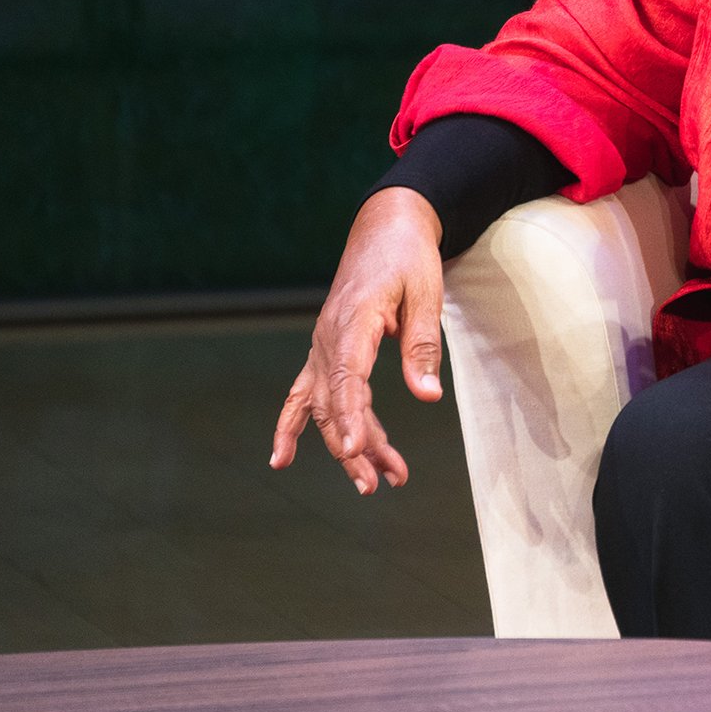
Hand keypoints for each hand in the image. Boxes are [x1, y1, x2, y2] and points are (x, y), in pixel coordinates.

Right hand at [269, 186, 446, 493]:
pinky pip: (303, 392)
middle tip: (376, 484)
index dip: (349, 417)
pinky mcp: (326, 349)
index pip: (347, 378)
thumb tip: (428, 397)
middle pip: (332, 402)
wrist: (385, 227)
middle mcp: (329, 337)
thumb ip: (422, 345)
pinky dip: (292, 425)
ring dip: (344, 444)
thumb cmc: (408, 257)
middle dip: (352, 446)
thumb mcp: (426, 294)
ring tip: (373, 483)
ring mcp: (322, 345)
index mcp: (354, 320)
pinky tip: (282, 458)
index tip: (354, 451)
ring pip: (323, 405)